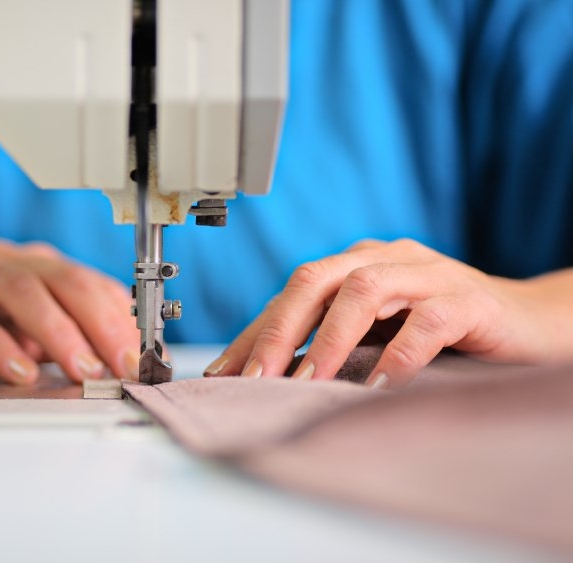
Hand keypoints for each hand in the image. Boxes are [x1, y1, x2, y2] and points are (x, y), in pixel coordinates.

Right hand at [0, 240, 139, 384]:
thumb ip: (58, 338)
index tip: (140, 358)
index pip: (89, 284)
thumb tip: (111, 363)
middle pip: (63, 281)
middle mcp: (5, 262)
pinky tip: (18, 371)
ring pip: (20, 291)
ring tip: (81, 370)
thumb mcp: (18, 329)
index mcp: (34, 266)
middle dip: (100, 324)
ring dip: (57, 331)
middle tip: (120, 365)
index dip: (120, 319)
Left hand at [206, 239, 556, 387]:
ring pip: (365, 290)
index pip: (292, 294)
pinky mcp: (470, 299)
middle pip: (316, 279)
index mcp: (356, 265)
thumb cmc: (442, 330)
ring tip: (306, 383)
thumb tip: (267, 377)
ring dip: (329, 339)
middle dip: (278, 330)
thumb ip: (333, 342)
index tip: (222, 372)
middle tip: (253, 378)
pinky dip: (399, 354)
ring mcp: (428, 274)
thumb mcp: (378, 333)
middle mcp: (385, 259)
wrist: (530, 322)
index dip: (254, 332)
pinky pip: (428, 320)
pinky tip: (378, 386)